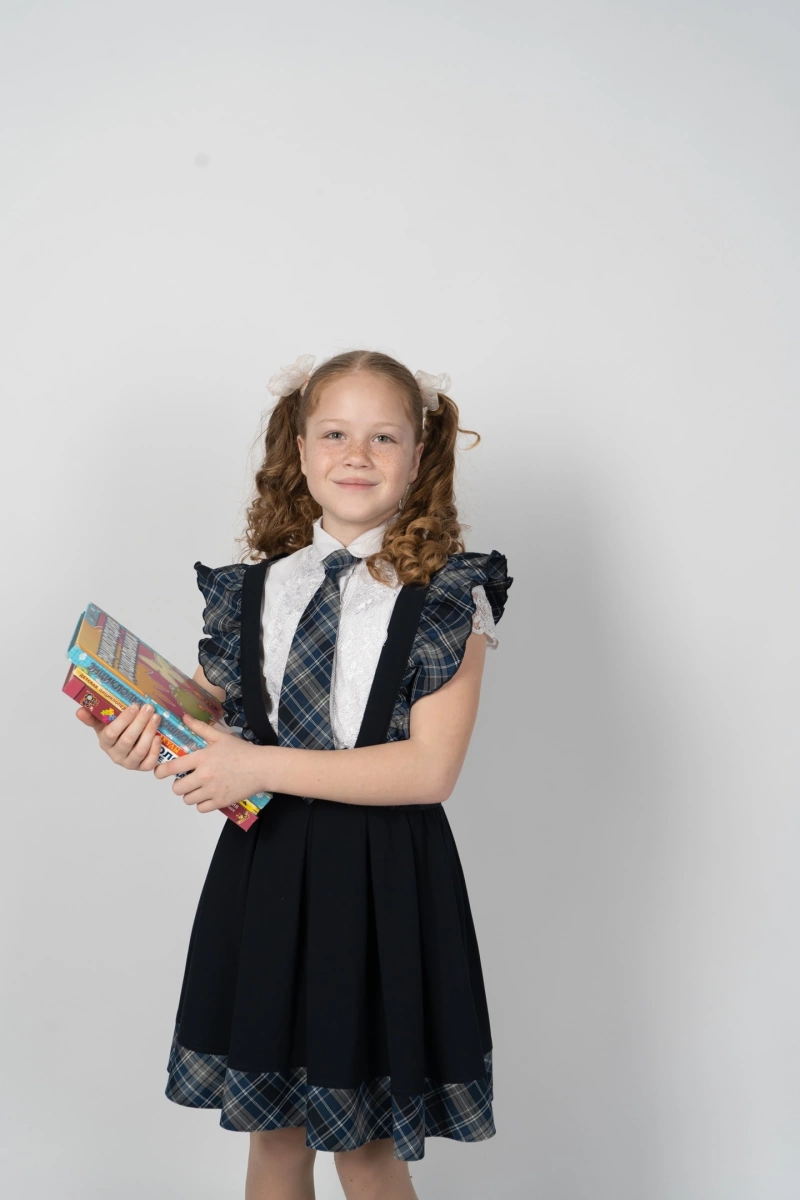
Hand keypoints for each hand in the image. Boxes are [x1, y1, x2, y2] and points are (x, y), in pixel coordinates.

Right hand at [76, 701, 161, 770]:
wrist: (128, 747)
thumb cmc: (118, 732)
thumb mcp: (104, 724)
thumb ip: (93, 717)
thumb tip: (79, 710)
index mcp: (105, 743)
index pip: (112, 733)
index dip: (124, 720)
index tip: (134, 706)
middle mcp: (116, 755)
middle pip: (128, 740)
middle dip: (140, 722)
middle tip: (148, 708)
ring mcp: (129, 763)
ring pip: (140, 750)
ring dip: (149, 732)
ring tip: (156, 717)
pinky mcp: (142, 768)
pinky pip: (149, 763)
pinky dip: (154, 750)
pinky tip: (158, 737)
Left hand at [153, 713, 268, 812]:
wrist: (262, 768)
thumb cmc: (242, 751)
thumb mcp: (220, 737)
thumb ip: (200, 728)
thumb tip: (184, 718)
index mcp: (202, 758)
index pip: (172, 768)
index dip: (161, 771)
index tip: (160, 772)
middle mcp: (204, 776)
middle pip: (177, 788)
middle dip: (179, 785)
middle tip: (187, 780)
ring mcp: (212, 790)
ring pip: (188, 800)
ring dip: (190, 794)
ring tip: (198, 788)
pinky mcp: (220, 802)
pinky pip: (201, 808)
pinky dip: (202, 804)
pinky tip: (208, 795)